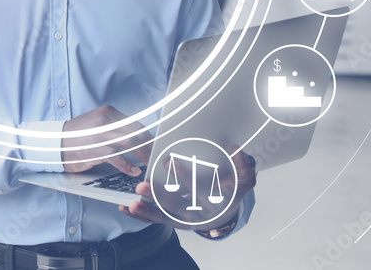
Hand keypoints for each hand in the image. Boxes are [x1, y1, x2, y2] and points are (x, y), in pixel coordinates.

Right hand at [61, 105, 152, 175]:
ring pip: (131, 143)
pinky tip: (133, 172)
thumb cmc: (77, 137)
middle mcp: (105, 121)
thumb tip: (136, 138)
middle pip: (137, 132)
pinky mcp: (94, 149)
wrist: (54, 143)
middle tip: (158, 159)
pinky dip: (127, 165)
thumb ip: (114, 128)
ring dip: (143, 156)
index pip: (136, 124)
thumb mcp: (96, 125)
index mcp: (108, 113)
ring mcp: (100, 134)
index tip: (157, 148)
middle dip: (150, 147)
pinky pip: (116, 157)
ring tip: (150, 167)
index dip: (149, 137)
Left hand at [119, 146, 256, 231]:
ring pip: (166, 216)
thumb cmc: (229, 191)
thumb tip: (238, 150)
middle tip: (143, 186)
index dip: (188, 177)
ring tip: (132, 203)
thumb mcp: (243, 179)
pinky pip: (156, 219)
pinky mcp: (174, 220)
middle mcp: (200, 212)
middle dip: (161, 197)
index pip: (208, 190)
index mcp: (218, 200)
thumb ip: (244, 166)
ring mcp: (186, 218)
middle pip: (181, 206)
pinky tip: (126, 207)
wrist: (223, 212)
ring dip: (148, 210)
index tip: (170, 162)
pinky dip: (141, 215)